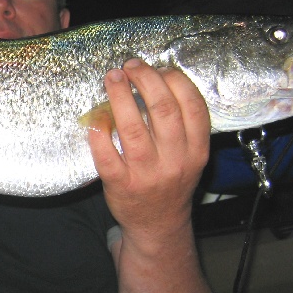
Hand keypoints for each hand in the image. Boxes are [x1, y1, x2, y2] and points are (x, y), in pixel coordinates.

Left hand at [87, 59, 209, 239]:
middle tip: (129, 66)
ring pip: (132, 127)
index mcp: (196, 150)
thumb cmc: (171, 182)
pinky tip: (96, 117)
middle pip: (162, 109)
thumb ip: (182, 125)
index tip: (158, 67)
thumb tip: (157, 80)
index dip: (174, 79)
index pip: (192, 105)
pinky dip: (99, 131)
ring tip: (112, 78)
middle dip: (145, 79)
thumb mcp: (190, 157)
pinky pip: (106, 154)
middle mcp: (175, 161)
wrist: (158, 226)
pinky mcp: (121, 185)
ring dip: (119, 96)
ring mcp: (147, 174)